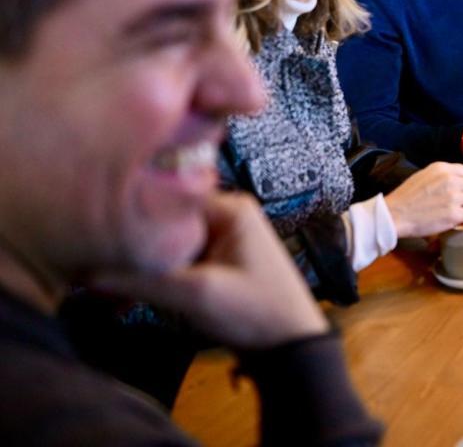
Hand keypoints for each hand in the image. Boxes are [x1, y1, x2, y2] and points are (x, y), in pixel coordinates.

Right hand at [89, 193, 326, 349]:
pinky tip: (125, 299)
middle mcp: (226, 215)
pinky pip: (175, 261)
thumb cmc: (258, 313)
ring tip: (104, 290)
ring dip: (139, 267)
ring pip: (166, 244)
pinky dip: (153, 278)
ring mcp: (221, 238)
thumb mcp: (198, 294)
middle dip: (132, 247)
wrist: (289, 346)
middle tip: (93, 269)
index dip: (132, 216)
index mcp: (230, 209)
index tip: (98, 234)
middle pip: (165, 221)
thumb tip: (91, 273)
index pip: (168, 197)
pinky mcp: (215, 261)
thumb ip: (145, 280)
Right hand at [384, 161, 462, 237]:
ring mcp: (453, 197)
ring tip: (458, 212)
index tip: (458, 191)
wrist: (395, 214)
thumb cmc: (407, 197)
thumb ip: (443, 175)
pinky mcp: (453, 214)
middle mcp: (450, 180)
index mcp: (442, 168)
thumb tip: (460, 180)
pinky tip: (456, 220)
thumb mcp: (424, 175)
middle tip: (458, 204)